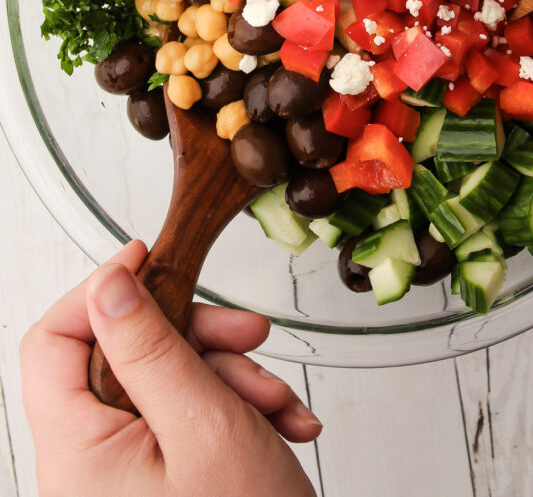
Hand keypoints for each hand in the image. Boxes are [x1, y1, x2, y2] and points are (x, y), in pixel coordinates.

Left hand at [21, 240, 320, 496]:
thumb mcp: (203, 424)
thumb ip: (150, 348)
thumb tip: (110, 283)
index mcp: (78, 453)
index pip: (53, 342)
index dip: (100, 291)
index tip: (148, 258)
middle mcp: (91, 464)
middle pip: (125, 356)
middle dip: (196, 338)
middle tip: (244, 334)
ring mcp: (128, 474)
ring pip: (167, 381)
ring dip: (230, 376)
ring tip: (275, 401)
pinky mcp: (162, 479)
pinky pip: (189, 415)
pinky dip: (237, 407)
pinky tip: (279, 423)